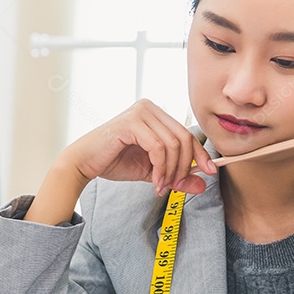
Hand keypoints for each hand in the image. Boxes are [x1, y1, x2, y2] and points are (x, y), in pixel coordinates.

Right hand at [61, 99, 216, 194]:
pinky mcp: (131, 122)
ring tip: (161, 186)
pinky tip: (154, 181)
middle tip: (174, 186)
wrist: (84, 163)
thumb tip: (203, 185)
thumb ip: (177, 176)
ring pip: (173, 144)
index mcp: (156, 114)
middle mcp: (150, 107)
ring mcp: (140, 112)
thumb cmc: (115, 162)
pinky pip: (158, 147)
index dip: (200, 154)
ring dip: (171, 171)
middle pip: (184, 138)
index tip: (209, 173)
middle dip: (184, 166)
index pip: (187, 133)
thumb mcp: (153, 172)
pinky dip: (160, 168)